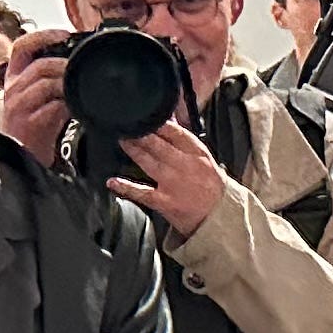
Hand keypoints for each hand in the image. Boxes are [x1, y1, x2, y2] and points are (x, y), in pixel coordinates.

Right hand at [0, 29, 74, 162]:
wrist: (26, 155)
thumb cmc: (37, 123)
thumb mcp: (41, 94)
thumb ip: (53, 77)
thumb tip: (78, 60)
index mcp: (15, 76)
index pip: (22, 46)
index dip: (43, 35)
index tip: (65, 33)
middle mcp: (13, 88)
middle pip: (40, 65)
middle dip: (65, 64)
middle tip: (82, 68)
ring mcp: (18, 106)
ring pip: (45, 82)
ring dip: (67, 83)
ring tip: (80, 87)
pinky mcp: (29, 123)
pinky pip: (52, 106)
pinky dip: (68, 104)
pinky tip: (75, 107)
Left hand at [104, 114, 230, 242]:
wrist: (219, 216)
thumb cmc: (211, 187)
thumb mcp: (204, 159)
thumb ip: (184, 141)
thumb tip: (168, 121)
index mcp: (198, 154)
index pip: (177, 133)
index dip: (159, 123)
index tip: (146, 116)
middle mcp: (185, 167)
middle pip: (160, 146)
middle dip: (142, 135)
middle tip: (128, 125)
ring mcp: (173, 185)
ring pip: (149, 163)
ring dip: (134, 151)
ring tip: (122, 141)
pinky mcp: (165, 203)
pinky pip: (142, 193)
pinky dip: (125, 187)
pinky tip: (113, 181)